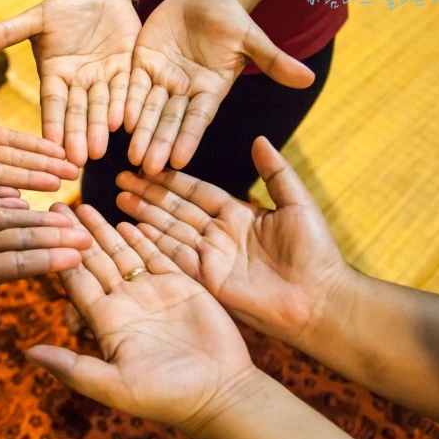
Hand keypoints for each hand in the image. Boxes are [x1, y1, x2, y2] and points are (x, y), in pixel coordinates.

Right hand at [0, 0, 141, 165]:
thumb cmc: (64, 5)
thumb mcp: (36, 18)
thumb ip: (7, 32)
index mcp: (54, 75)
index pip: (52, 103)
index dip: (52, 124)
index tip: (50, 146)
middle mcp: (78, 83)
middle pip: (77, 112)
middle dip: (77, 135)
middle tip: (77, 161)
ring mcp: (103, 78)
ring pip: (102, 106)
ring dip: (100, 128)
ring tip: (98, 150)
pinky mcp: (127, 70)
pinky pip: (126, 89)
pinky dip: (125, 105)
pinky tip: (124, 122)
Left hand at [26, 203, 253, 434]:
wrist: (220, 393)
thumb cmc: (166, 396)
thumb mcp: (114, 385)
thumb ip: (72, 367)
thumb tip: (28, 353)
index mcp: (106, 322)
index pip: (76, 281)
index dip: (58, 255)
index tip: (41, 230)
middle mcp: (125, 303)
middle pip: (94, 260)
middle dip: (75, 233)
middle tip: (57, 205)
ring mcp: (152, 292)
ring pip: (122, 253)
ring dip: (103, 229)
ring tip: (84, 204)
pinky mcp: (181, 285)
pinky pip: (156, 255)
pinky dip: (141, 237)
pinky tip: (125, 218)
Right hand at [115, 136, 347, 346]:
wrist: (320, 299)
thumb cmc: (315, 252)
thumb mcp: (297, 204)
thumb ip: (275, 173)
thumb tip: (259, 139)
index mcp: (238, 215)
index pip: (196, 192)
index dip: (172, 179)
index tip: (147, 164)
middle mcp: (219, 235)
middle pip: (175, 209)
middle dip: (148, 194)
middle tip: (120, 179)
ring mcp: (211, 258)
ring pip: (170, 231)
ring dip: (144, 216)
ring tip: (118, 199)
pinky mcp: (208, 280)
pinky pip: (175, 258)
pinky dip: (154, 245)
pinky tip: (133, 230)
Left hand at [125, 0, 314, 174]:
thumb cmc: (231, 19)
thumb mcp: (251, 38)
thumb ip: (273, 61)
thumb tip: (308, 79)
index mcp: (210, 90)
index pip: (197, 119)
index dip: (187, 138)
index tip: (178, 161)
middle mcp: (185, 92)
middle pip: (170, 121)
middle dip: (159, 144)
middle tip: (148, 169)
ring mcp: (163, 80)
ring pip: (148, 110)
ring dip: (140, 132)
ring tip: (131, 156)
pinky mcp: (143, 65)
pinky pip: (133, 87)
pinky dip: (125, 103)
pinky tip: (116, 122)